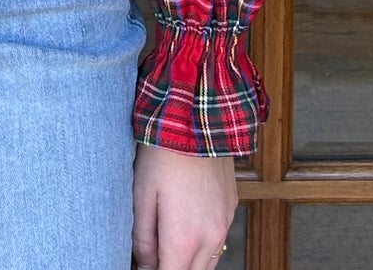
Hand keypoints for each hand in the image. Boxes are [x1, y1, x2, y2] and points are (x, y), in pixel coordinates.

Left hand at [132, 141, 238, 269]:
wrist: (198, 118)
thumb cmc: (163, 154)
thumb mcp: (141, 195)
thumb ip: (143, 239)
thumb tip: (144, 265)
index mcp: (183, 239)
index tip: (142, 266)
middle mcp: (210, 237)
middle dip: (170, 269)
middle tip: (152, 257)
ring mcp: (224, 224)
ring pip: (208, 264)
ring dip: (188, 262)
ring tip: (167, 246)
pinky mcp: (231, 209)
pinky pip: (218, 242)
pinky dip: (203, 246)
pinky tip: (187, 229)